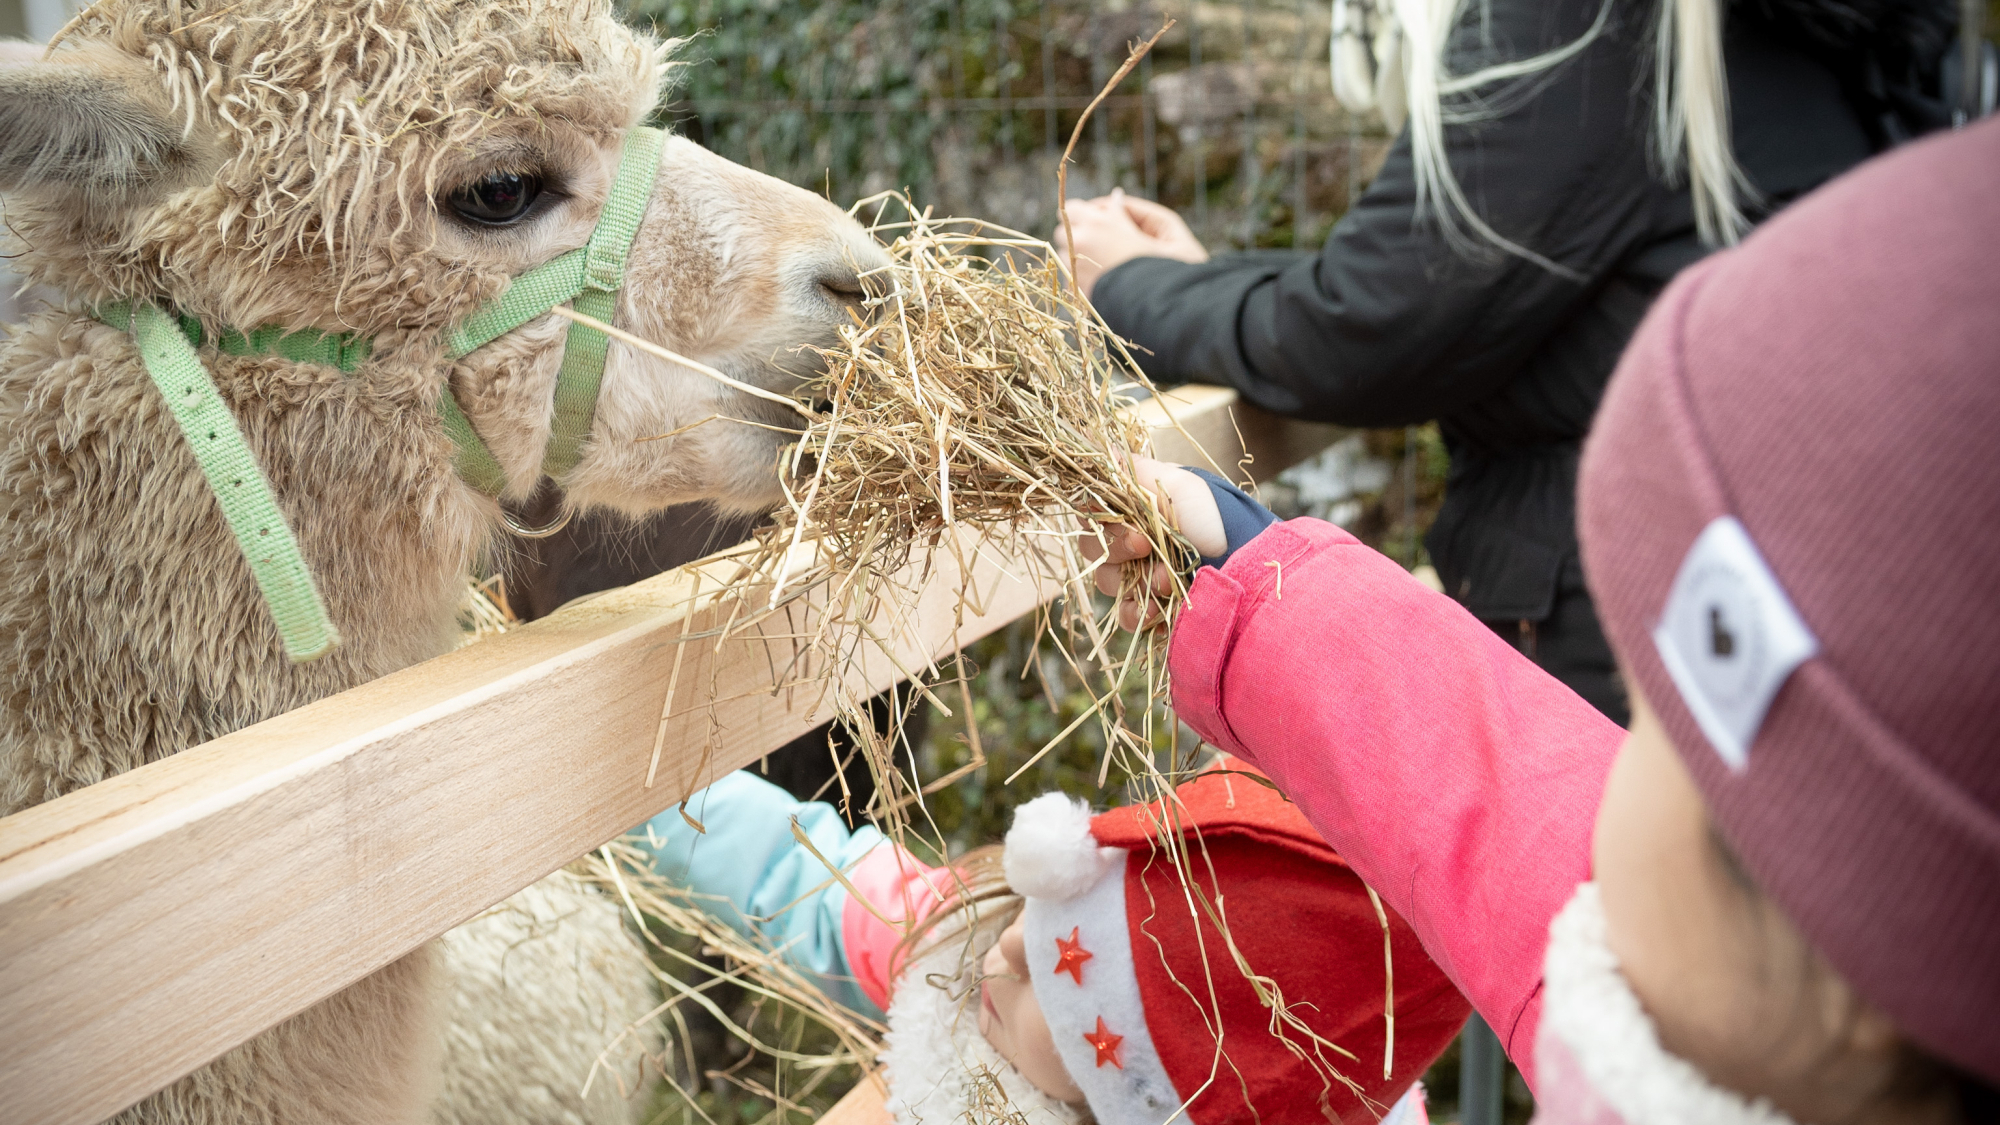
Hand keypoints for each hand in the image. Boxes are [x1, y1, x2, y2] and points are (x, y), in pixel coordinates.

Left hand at [1053, 189, 1208, 299]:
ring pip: (1065, 256)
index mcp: (1101, 224)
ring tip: (1109, 265)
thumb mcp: (1168, 230)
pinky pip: (1072, 279)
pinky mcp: (1078, 294)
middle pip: (1063, 230)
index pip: (1074, 208)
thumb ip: (1137, 210)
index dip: (1090, 214)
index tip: (1108, 222)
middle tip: (1105, 242)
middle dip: (1080, 233)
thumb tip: (1115, 198)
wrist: (1170, 311)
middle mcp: (1082, 244)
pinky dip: (1085, 278)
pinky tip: (1109, 283)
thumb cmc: (1177, 269)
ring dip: (1080, 256)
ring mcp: (1076, 271)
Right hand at [1080, 456, 1225, 630]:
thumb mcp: (1177, 485)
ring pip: (1109, 582)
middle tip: (1146, 547)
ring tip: (1170, 580)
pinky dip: (1138, 613)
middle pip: (1096, 549)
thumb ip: (1131, 472)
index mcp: (1135, 511)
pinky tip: (1156, 610)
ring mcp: (1141, 575)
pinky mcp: (1152, 607)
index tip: (1132, 528)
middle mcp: (1133, 541)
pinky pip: (1126, 614)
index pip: (1094, 517)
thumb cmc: (1215, 517)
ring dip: (1137, 580)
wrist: (1246, 563)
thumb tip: (1099, 449)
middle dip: (1121, 550)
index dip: (1106, 525)